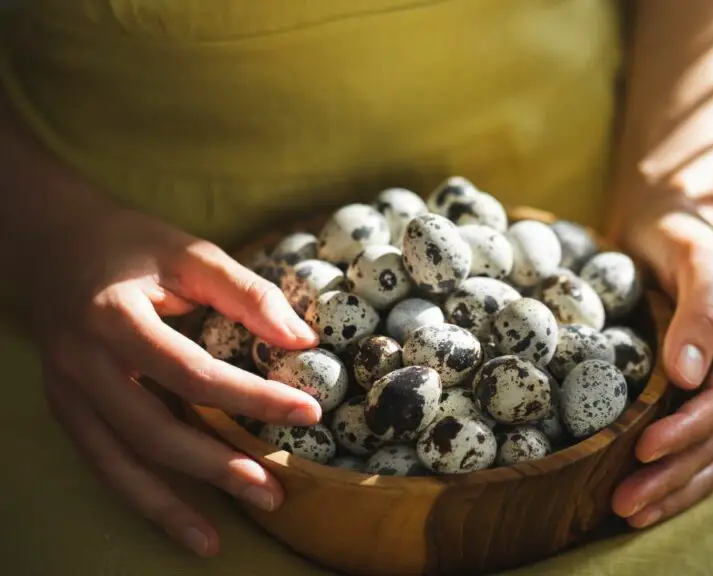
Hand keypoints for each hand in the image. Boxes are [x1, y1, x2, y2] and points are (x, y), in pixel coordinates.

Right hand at [28, 202, 322, 556]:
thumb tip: (304, 340)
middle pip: (152, 431)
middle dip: (214, 467)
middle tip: (273, 490)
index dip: (251, 398)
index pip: (191, 373)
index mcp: (112, 318)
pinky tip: (182, 523)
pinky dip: (141, 497)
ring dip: (169, 505)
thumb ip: (247, 291)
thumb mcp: (189, 251)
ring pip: (118, 463)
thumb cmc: (130, 243)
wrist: (49, 242)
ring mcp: (67, 392)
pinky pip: (104, 463)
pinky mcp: (66, 409)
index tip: (308, 412)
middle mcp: (82, 364)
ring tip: (216, 540)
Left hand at [611, 209, 712, 527]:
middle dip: (670, 471)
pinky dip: (666, 476)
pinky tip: (639, 503)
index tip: (645, 447)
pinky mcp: (682, 395)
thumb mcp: (697, 257)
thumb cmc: (681, 232)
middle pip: (710, 436)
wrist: (660, 222)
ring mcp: (711, 388)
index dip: (688, 428)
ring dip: (667, 486)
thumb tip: (689, 376)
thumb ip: (698, 311)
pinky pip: (683, 445)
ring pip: (699, 452)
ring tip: (626, 512)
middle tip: (625, 501)